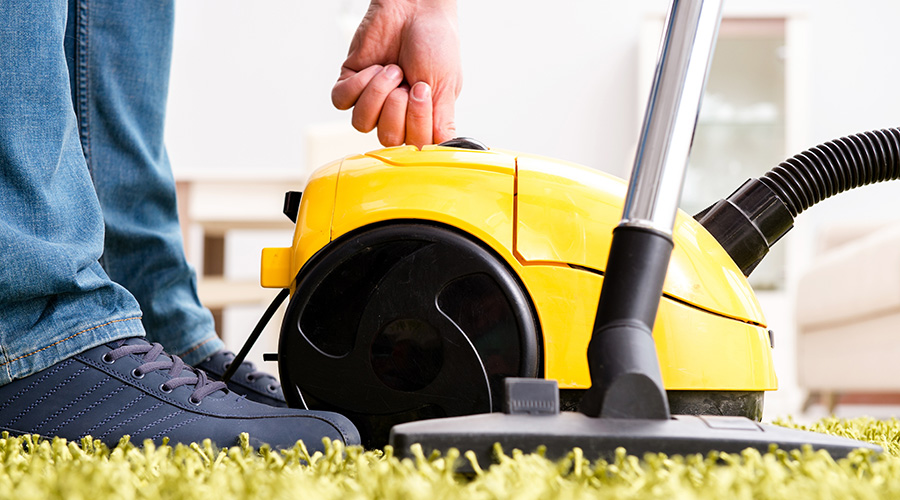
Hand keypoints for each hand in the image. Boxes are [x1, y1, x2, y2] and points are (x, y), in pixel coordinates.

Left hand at [331, 0, 461, 147]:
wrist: (414, 8)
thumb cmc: (436, 43)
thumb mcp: (446, 86)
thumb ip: (442, 123)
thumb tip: (440, 151)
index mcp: (422, 119)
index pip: (414, 146)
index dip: (416, 122)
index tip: (424, 91)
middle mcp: (396, 114)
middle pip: (387, 138)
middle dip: (397, 107)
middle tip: (407, 81)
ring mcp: (372, 100)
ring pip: (361, 123)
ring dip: (377, 93)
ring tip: (392, 70)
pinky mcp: (350, 83)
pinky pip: (342, 101)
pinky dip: (358, 83)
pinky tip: (374, 67)